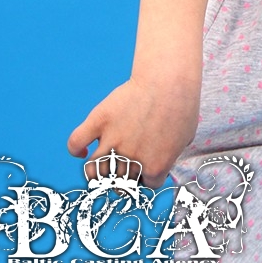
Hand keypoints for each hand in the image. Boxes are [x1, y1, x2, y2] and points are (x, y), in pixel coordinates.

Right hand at [67, 74, 200, 188]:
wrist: (167, 78)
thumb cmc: (182, 105)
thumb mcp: (186, 137)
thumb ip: (171, 156)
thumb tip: (161, 161)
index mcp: (155, 167)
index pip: (149, 184)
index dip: (150, 173)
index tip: (151, 161)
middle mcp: (131, 160)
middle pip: (120, 182)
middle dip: (125, 177)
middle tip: (127, 164)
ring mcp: (112, 141)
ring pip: (94, 171)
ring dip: (97, 173)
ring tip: (103, 165)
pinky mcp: (99, 121)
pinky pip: (76, 142)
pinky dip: (75, 149)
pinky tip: (83, 150)